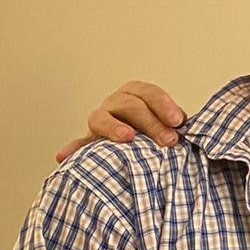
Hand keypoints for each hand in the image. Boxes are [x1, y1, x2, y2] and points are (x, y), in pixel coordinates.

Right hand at [54, 81, 187, 162]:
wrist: (142, 144)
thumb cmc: (159, 131)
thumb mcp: (169, 123)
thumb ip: (175, 123)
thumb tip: (185, 126)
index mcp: (137, 93)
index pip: (149, 93)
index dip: (164, 105)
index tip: (178, 121)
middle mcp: (116, 103)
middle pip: (130, 105)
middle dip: (150, 122)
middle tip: (168, 140)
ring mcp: (100, 120)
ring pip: (101, 118)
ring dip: (113, 127)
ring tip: (128, 137)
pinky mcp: (89, 141)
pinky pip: (79, 144)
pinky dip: (72, 149)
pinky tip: (64, 157)